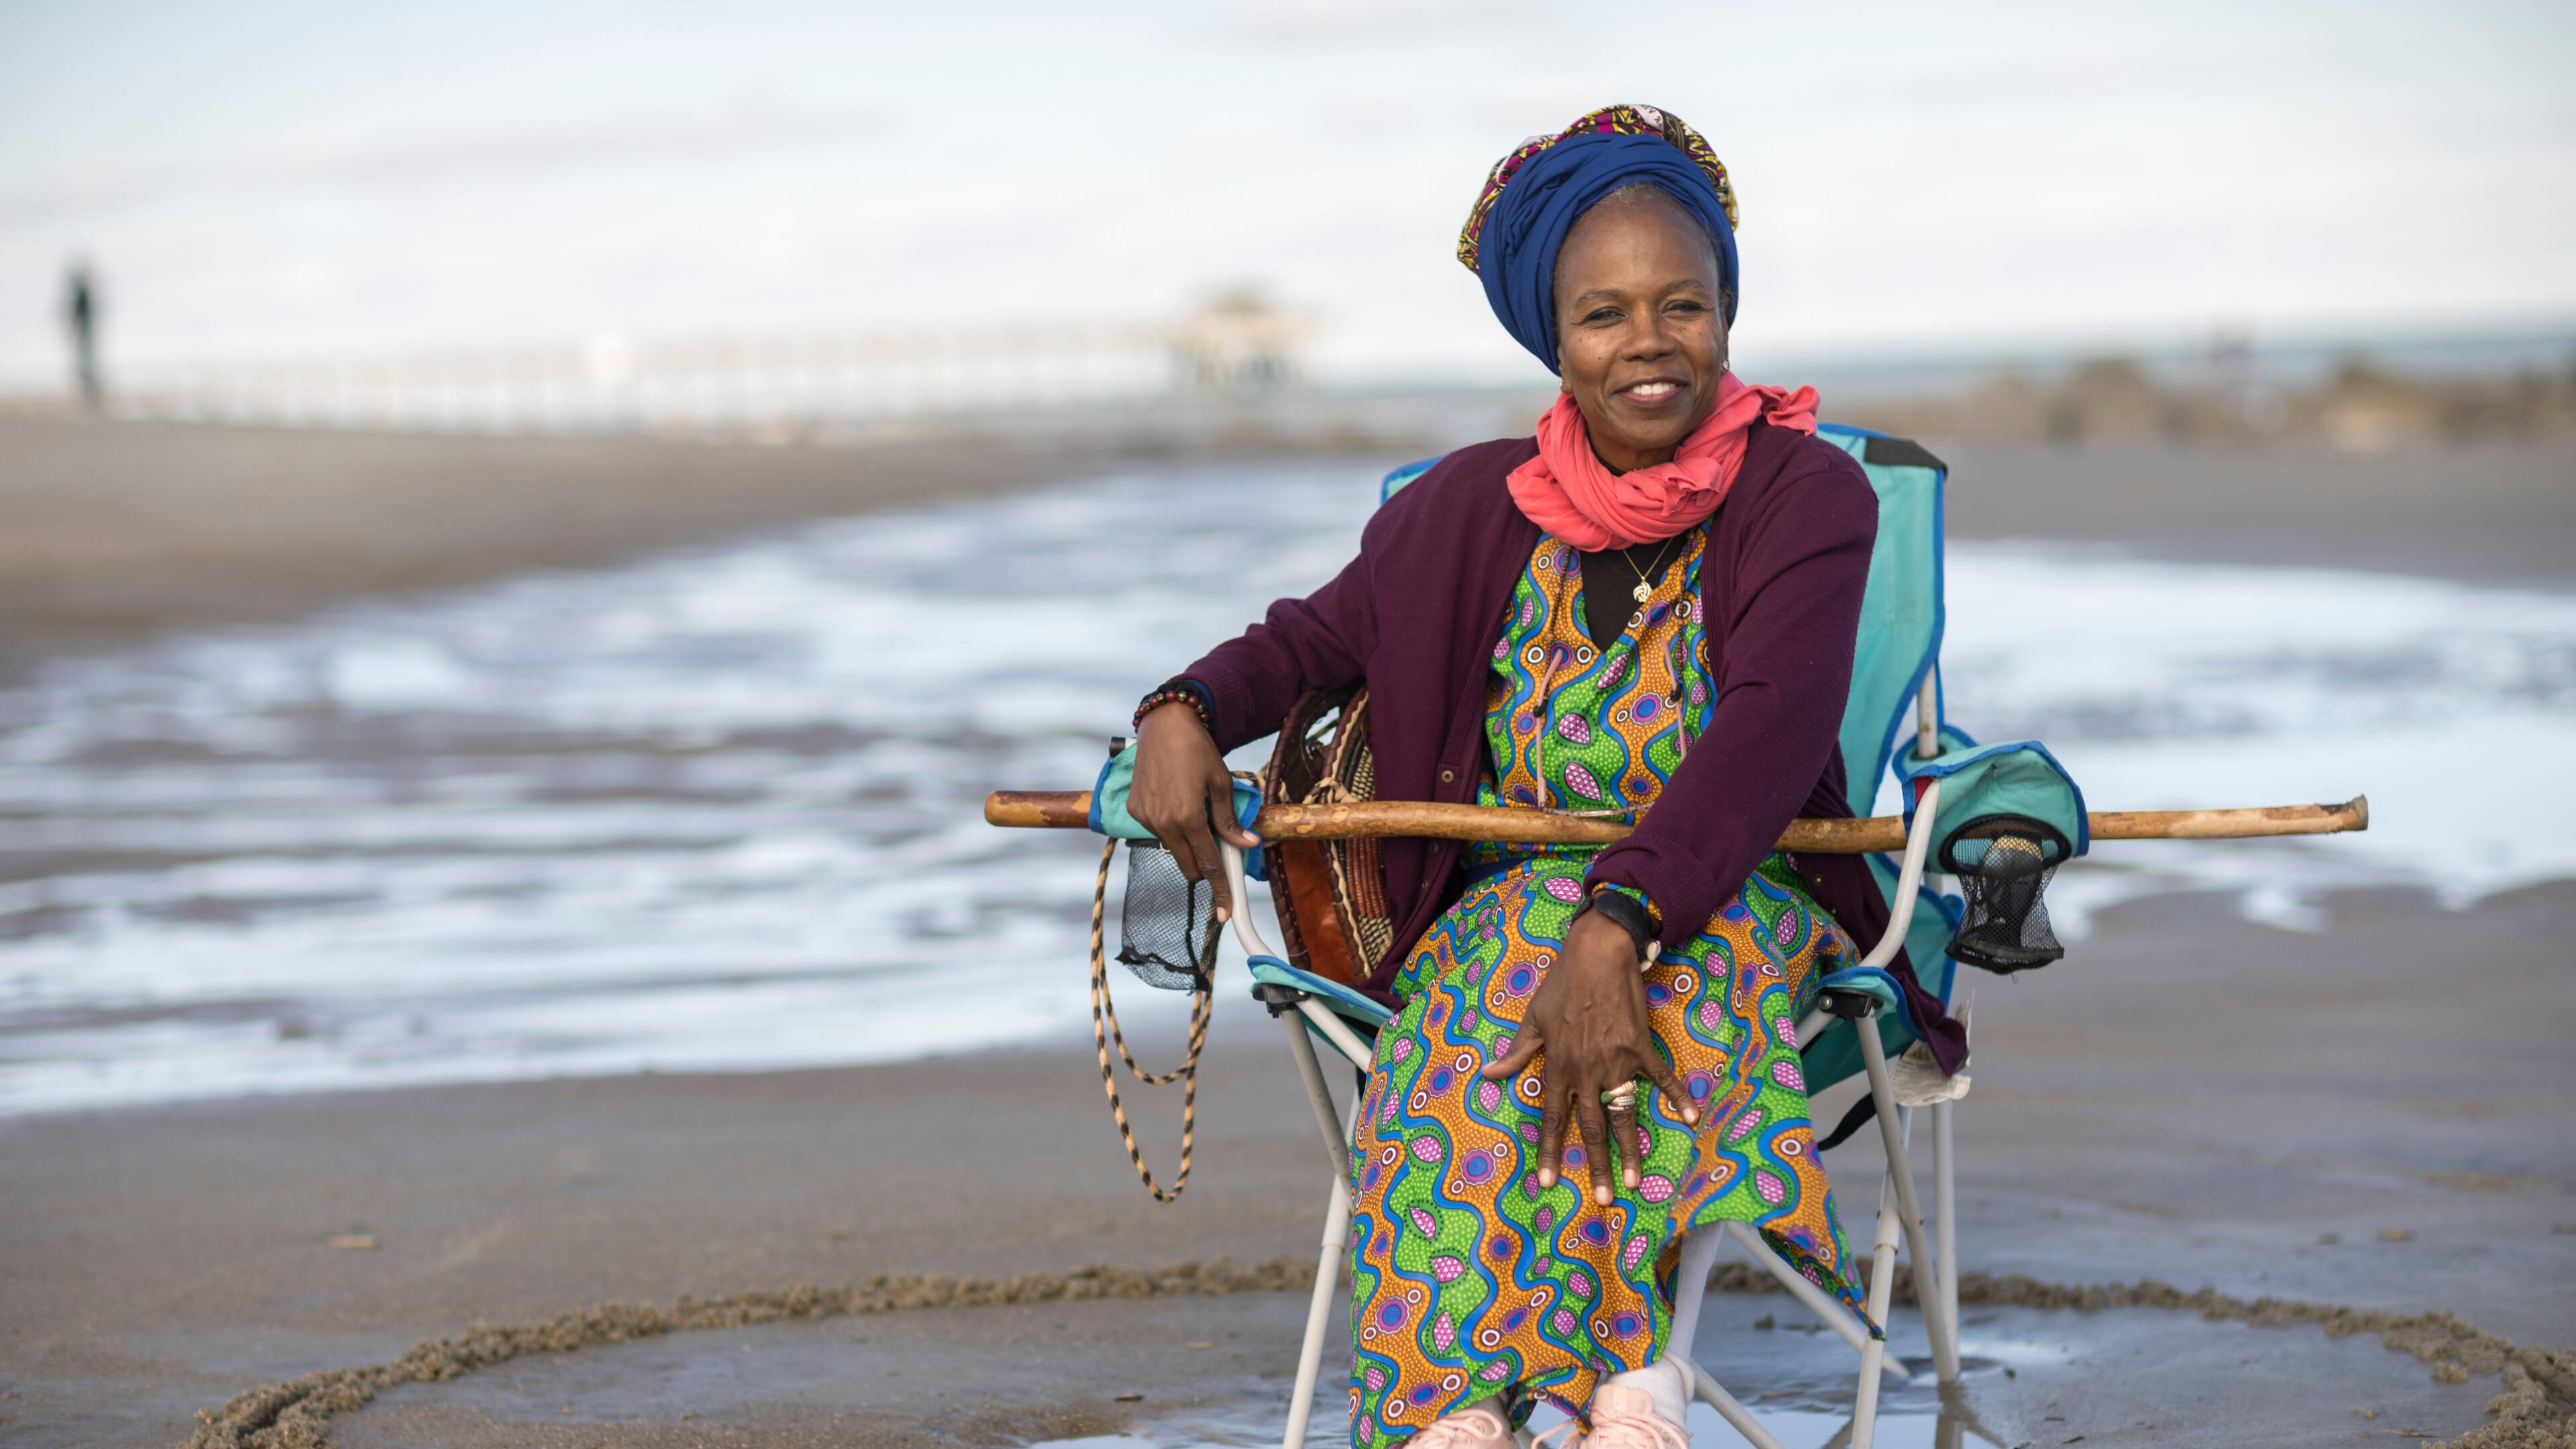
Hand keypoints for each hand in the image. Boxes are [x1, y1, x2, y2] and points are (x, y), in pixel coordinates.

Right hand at [1127, 702, 1260, 921]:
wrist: (1164, 725)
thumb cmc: (1197, 750)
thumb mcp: (1222, 783)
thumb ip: (1230, 820)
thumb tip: (1248, 844)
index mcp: (1189, 817)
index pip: (1208, 864)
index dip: (1221, 889)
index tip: (1225, 913)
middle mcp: (1163, 822)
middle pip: (1188, 866)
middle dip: (1204, 865)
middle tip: (1217, 844)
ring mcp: (1145, 818)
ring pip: (1173, 849)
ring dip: (1187, 842)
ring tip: (1193, 810)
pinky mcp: (1134, 810)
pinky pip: (1157, 832)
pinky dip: (1170, 827)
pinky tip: (1174, 800)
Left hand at [1482, 907, 1696, 1205]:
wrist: (1597, 954)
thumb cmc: (1562, 985)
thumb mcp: (1533, 1018)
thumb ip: (1516, 1052)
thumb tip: (1489, 1074)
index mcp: (1559, 1066)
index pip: (1552, 1118)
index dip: (1550, 1151)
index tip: (1548, 1181)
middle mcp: (1587, 1070)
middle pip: (1591, 1126)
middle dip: (1596, 1164)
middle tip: (1603, 1198)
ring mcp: (1617, 1062)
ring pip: (1624, 1113)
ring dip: (1630, 1148)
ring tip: (1635, 1179)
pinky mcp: (1642, 1048)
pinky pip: (1661, 1079)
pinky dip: (1677, 1097)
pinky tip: (1691, 1118)